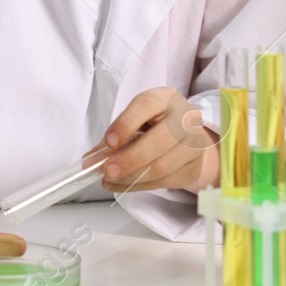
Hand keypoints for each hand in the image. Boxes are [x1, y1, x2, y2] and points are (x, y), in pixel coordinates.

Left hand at [98, 87, 218, 193]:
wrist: (188, 139)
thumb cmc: (155, 125)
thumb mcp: (136, 121)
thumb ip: (114, 137)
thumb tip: (91, 160)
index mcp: (166, 98)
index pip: (146, 105)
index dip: (126, 124)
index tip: (109, 142)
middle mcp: (185, 118)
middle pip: (158, 140)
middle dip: (129, 159)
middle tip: (107, 170)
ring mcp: (194, 144)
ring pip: (161, 166)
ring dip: (131, 177)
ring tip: (110, 180)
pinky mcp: (193, 168)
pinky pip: (164, 182)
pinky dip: (139, 186)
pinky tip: (122, 185)